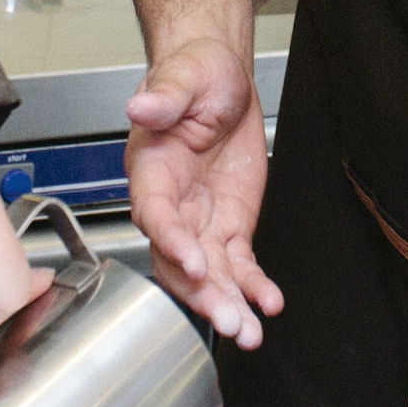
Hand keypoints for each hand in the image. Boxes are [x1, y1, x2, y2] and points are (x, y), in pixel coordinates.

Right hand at [123, 37, 282, 347]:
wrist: (222, 80)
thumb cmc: (194, 75)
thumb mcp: (184, 77)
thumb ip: (165, 98)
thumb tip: (139, 106)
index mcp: (152, 171)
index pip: (155, 214)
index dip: (172, 241)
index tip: (194, 262)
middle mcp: (171, 204)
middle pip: (180, 259)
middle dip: (202, 292)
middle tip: (228, 320)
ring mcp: (200, 220)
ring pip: (209, 272)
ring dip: (227, 302)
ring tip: (249, 331)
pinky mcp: (229, 226)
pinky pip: (238, 264)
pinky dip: (253, 286)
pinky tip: (268, 303)